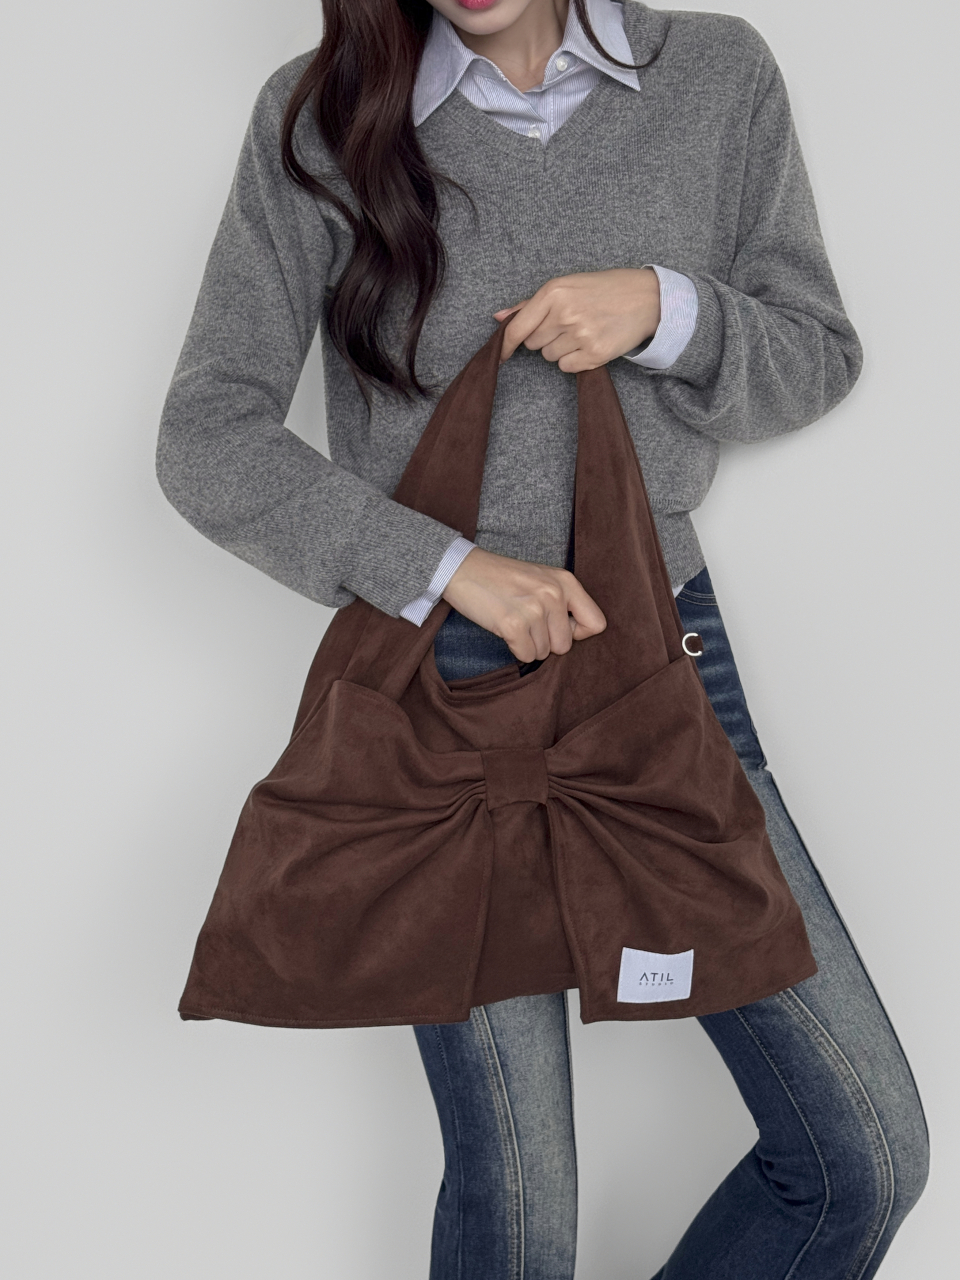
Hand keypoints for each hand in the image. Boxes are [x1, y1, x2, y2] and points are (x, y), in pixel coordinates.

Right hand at [442, 548, 605, 663]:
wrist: (464, 569)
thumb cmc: (503, 578)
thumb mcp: (543, 579)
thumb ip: (565, 602)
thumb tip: (577, 635)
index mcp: (566, 582)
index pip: (596, 624)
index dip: (578, 633)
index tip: (559, 627)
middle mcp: (554, 594)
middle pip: (565, 646)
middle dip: (546, 641)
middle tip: (527, 622)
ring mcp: (534, 609)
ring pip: (544, 652)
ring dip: (528, 644)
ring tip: (514, 620)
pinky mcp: (513, 624)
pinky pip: (525, 655)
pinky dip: (514, 648)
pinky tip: (504, 627)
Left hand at [494, 268, 660, 371]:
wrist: (647, 298)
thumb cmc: (604, 289)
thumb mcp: (567, 285)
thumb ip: (530, 304)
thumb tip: (499, 317)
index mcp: (554, 292)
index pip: (518, 329)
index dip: (506, 346)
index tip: (501, 355)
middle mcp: (565, 314)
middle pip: (534, 344)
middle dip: (545, 338)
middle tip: (568, 324)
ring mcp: (580, 335)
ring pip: (550, 357)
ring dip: (561, 349)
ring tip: (583, 331)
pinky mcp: (595, 353)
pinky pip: (567, 367)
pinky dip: (575, 360)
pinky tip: (590, 343)